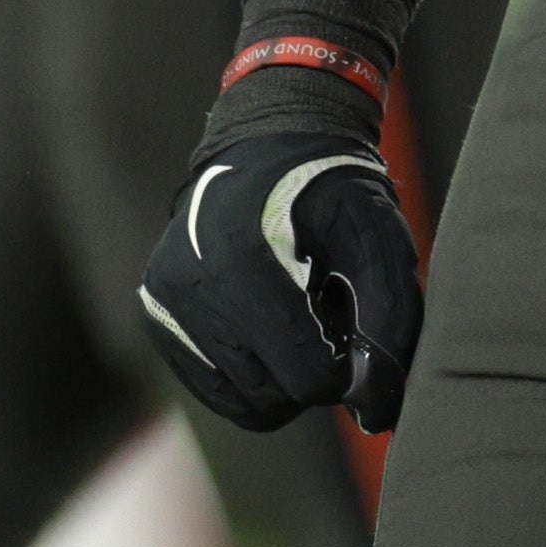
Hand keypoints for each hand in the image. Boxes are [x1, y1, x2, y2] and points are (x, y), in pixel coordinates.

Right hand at [139, 125, 421, 433]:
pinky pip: (216, 390)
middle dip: (314, 368)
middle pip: (276, 397)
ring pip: (246, 402)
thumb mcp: (380, 237)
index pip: (311, 377)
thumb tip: (377, 407)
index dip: (348, 363)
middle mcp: (191, 286)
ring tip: (293, 312)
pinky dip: (250, 373)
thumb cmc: (333, 191)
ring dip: (282, 372)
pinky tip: (264, 323)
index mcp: (244, 261)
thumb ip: (391, 318)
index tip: (353, 318)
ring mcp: (163, 303)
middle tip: (326, 312)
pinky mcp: (154, 315)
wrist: (269, 139)